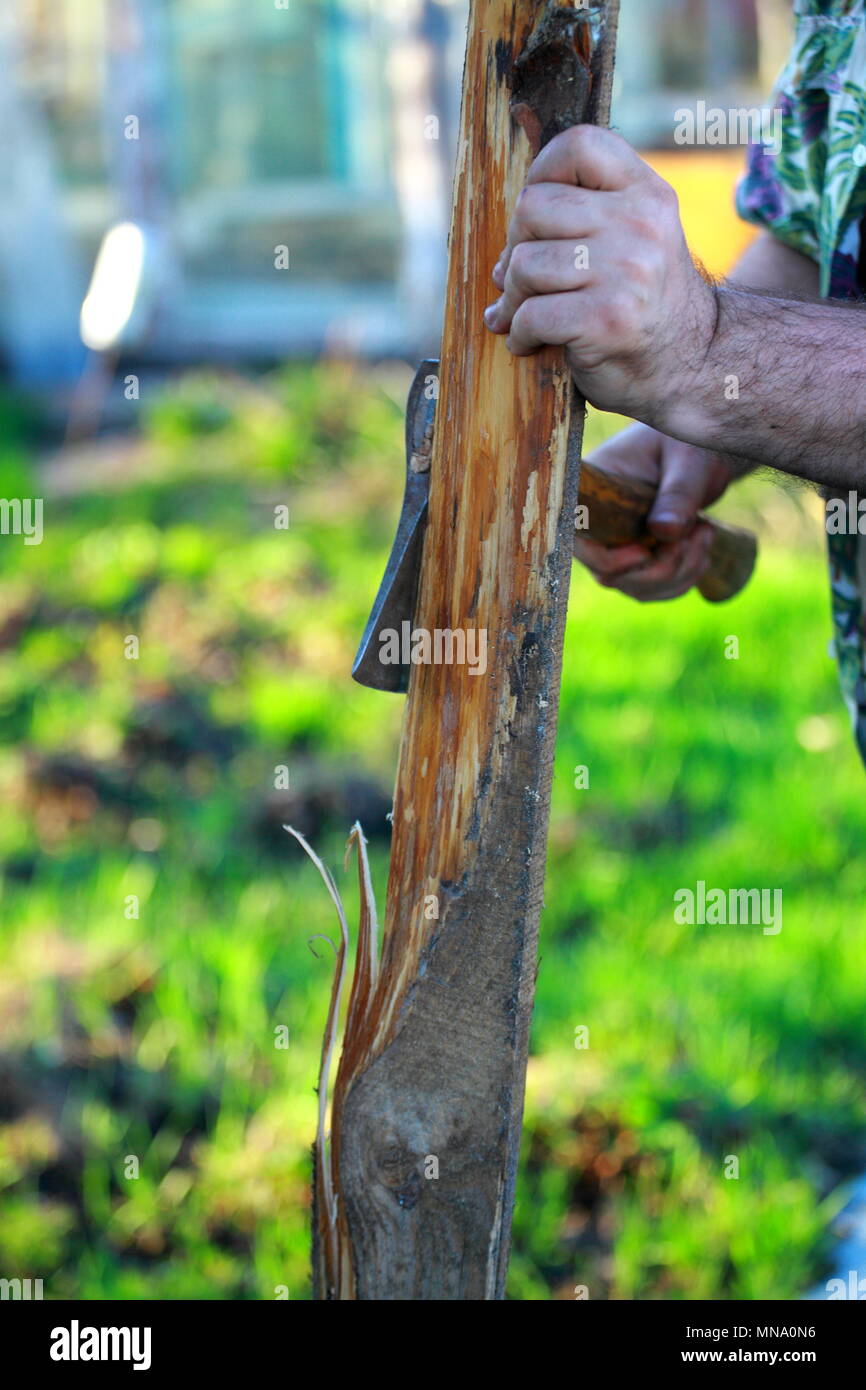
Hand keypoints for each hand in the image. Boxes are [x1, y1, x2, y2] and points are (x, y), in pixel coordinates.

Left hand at [483, 125, 717, 429]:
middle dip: (515, 247)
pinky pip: (530, 314)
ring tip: (521, 314)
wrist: (691, 367)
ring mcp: (626, 271)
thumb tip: (512, 227)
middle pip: (533, 207)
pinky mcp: (606, 318)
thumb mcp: (636, 239)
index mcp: (648, 194)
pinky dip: (519, 334)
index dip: (542, 173)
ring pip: (524, 263)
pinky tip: (528, 343)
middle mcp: (640, 224)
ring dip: (512, 297)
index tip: (537, 217)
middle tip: (523, 278)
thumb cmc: (647, 305)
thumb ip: (590, 214)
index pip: (579, 145)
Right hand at [575, 424, 733, 601]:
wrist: (703, 454)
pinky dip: (681, 579)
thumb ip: (678, 493)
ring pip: (635, 587)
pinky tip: (702, 550)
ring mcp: (617, 546)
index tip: (645, 551)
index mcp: (593, 493)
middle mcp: (598, 525)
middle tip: (695, 535)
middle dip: (659, 568)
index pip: (580, 539)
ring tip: (704, 533)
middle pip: (609, 575)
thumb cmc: (688, 444)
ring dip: (677, 574)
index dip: (608, 559)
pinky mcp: (638, 560)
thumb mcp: (687, 459)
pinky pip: (652, 589)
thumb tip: (664, 531)